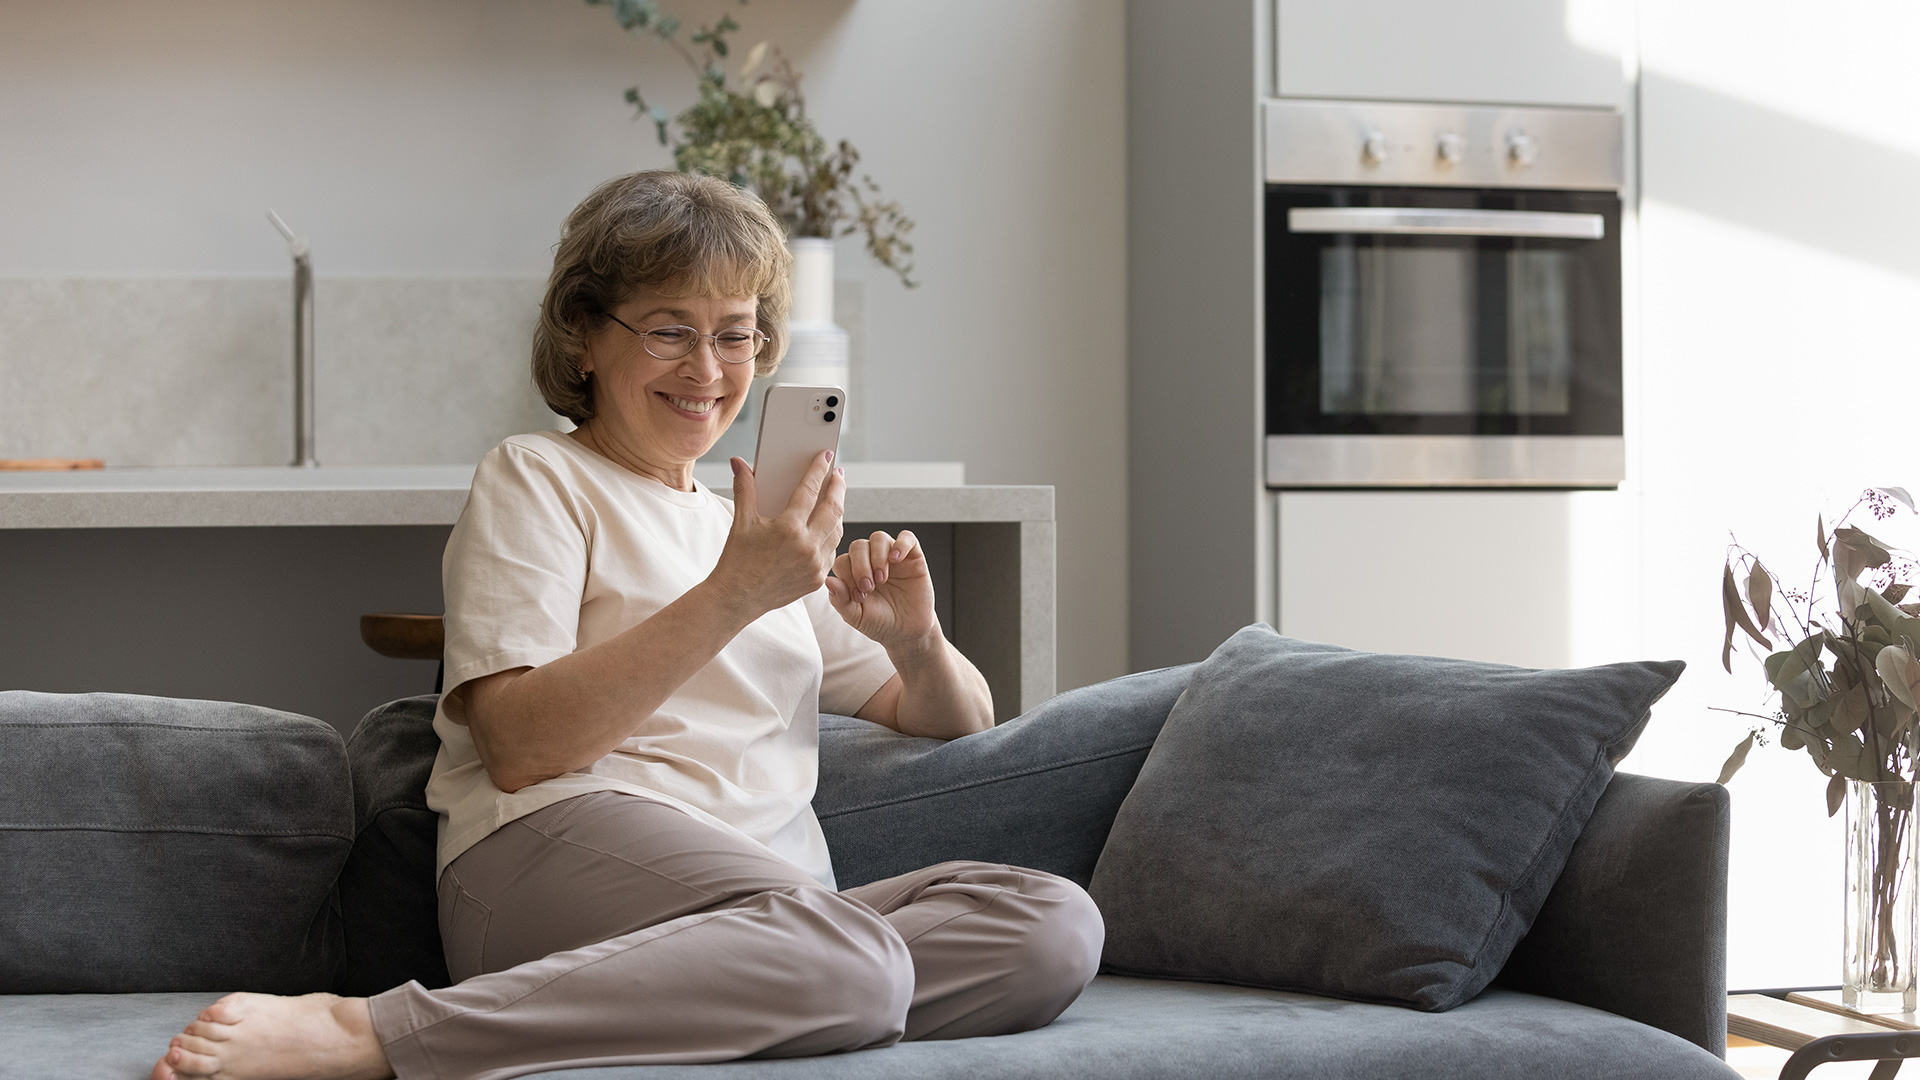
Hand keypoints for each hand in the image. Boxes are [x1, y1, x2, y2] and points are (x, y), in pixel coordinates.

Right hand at [710, 452, 843, 617]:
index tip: (826, 456)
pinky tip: (826, 526)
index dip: (819, 470)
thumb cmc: (737, 560)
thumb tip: (739, 462)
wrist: (737, 598)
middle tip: (839, 474)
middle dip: (838, 487)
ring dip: (837, 511)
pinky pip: (832, 551)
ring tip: (834, 498)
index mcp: (788, 529)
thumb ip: (745, 489)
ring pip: (837, 530)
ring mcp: (815, 565)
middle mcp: (806, 546)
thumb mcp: (741, 522)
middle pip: (833, 508)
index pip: (810, 490)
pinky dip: (830, 536)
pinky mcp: (818, 579)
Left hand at [826, 529, 939, 648]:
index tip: (859, 596)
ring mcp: (891, 557)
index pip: (843, 561)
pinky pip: (907, 538)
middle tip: (869, 587)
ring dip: (877, 557)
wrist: (907, 631)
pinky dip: (901, 544)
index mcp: (853, 573)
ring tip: (882, 579)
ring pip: (879, 538)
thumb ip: (840, 600)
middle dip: (860, 566)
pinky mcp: (913, 556)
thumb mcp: (857, 616)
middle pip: (858, 546)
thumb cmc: (880, 622)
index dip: (847, 576)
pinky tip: (896, 560)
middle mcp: (871, 560)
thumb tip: (828, 581)